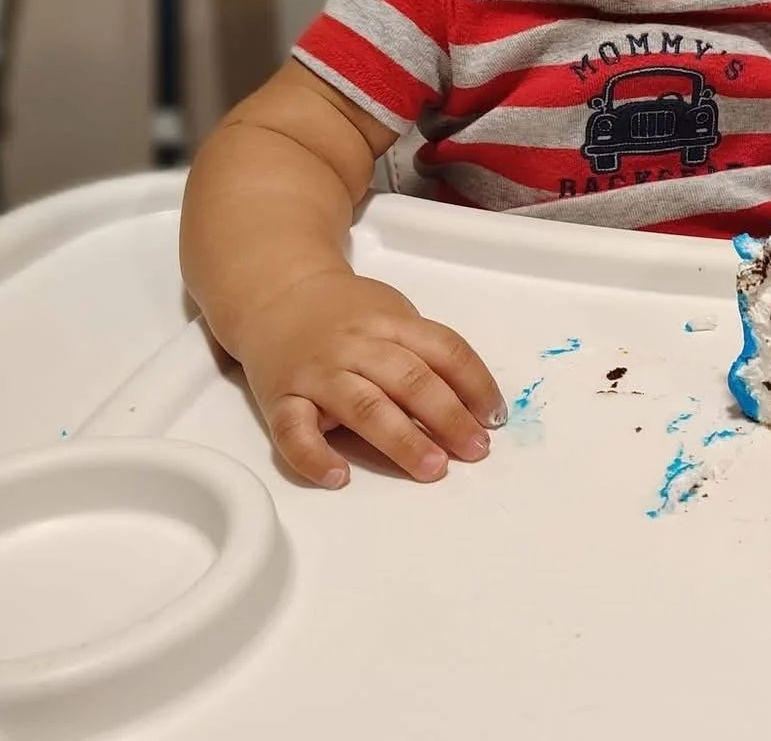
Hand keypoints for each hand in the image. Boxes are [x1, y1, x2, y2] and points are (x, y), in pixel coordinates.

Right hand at [232, 271, 506, 487]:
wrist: (276, 293)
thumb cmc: (345, 313)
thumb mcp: (390, 314)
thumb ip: (422, 350)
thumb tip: (472, 402)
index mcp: (390, 323)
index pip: (444, 349)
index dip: (475, 383)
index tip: (495, 418)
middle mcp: (357, 346)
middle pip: (410, 379)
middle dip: (448, 416)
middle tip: (476, 449)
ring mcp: (318, 372)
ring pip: (363, 406)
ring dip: (401, 439)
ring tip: (433, 468)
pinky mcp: (281, 398)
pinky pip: (293, 431)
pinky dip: (314, 456)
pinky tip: (339, 478)